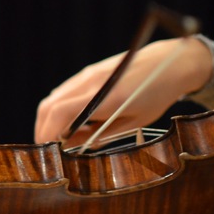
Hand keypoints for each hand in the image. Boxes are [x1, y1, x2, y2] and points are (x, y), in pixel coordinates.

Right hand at [34, 37, 213, 146]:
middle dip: (43, 129)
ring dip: (50, 119)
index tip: (48, 151)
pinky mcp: (88, 72)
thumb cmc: (156, 95)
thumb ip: (102, 134)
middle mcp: (90, 83)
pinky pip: (64, 92)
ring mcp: (87, 75)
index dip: (48, 133)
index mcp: (104, 99)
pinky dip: (59, 108)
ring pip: (54, 98)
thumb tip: (76, 146)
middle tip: (50, 147)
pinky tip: (71, 121)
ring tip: (60, 137)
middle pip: (49, 106)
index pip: (60, 114)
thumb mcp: (134, 122)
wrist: (169, 62)